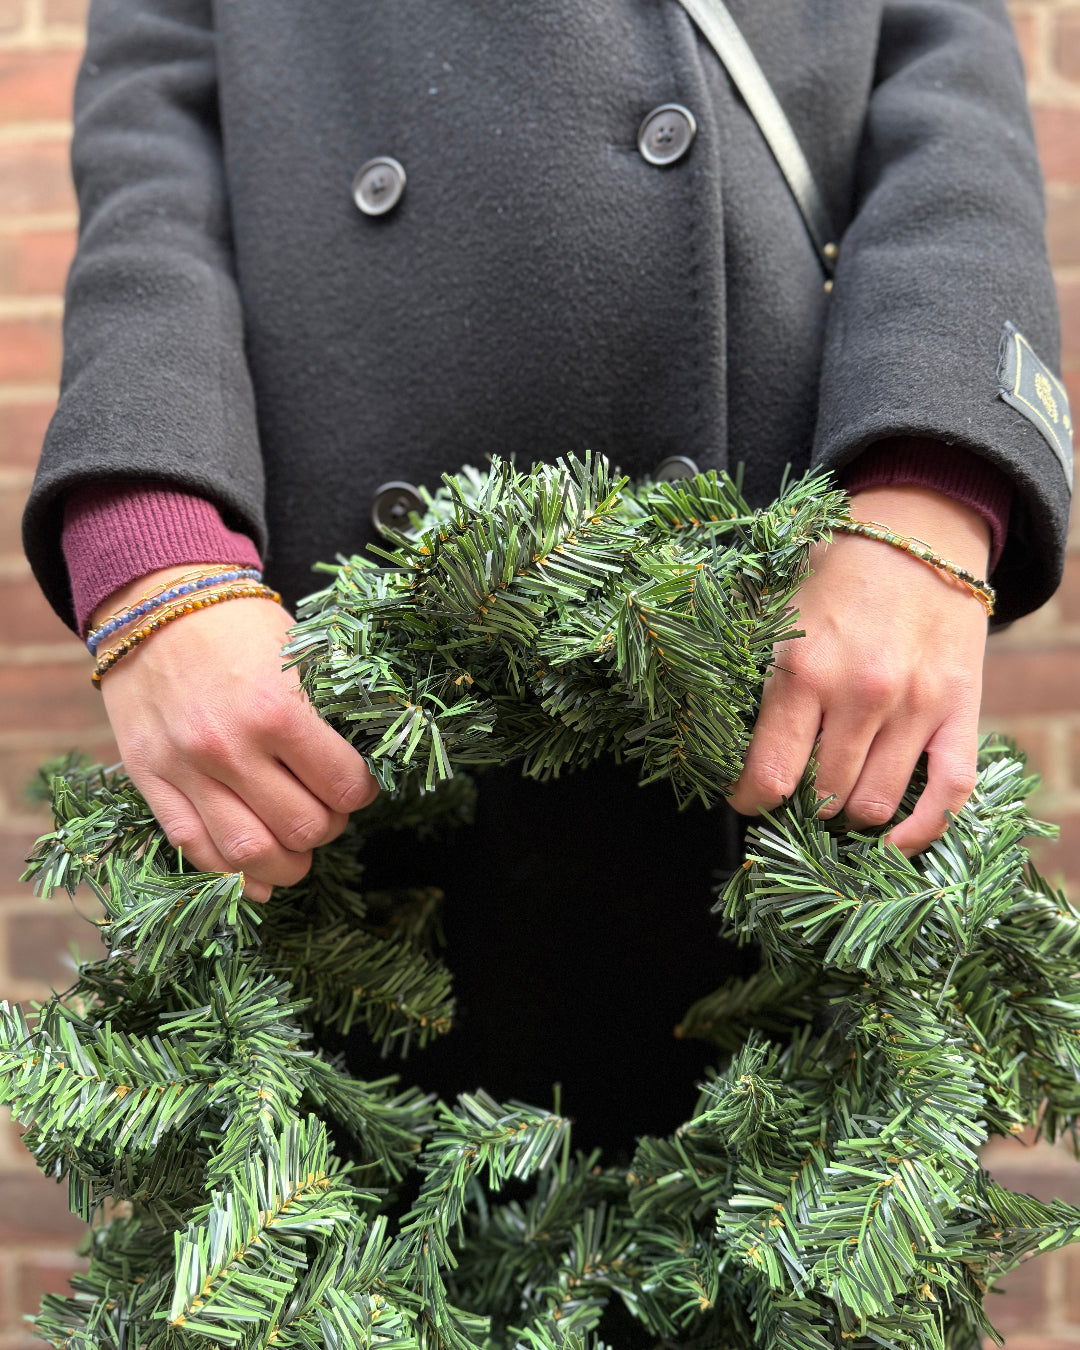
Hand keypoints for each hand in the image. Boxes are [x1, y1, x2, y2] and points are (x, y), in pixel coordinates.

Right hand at [93, 567, 378, 899]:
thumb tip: (360, 772)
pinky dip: (231, 873)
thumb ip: (327, 714)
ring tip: (297, 849)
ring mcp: (186, 769)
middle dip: (329, 826)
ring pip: (250, 853)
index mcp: (278, 710)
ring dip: (287, 863)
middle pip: (304, 828)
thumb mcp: (299, 654)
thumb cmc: (240, 626)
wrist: (156, 600)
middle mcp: (230, 747)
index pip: (345, 787)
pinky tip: (255, 872)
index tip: (359, 785)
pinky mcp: (150, 780)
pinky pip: (194, 848)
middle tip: (328, 809)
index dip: (363, 793)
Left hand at [729, 484, 990, 854]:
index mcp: (802, 671)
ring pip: (875, 804)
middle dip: (803, 806)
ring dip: (851, 815)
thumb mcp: (774, 612)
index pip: (770, 774)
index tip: (748, 800)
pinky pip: (949, 794)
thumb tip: (713, 736)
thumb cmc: (832, 575)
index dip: (752, 801)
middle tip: (797, 792)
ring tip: (838, 799)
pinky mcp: (959, 711)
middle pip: (823, 796)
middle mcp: (859, 695)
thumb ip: (750, 673)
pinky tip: (896, 842)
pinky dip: (922, 830)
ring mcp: (914, 707)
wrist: (916, 532)